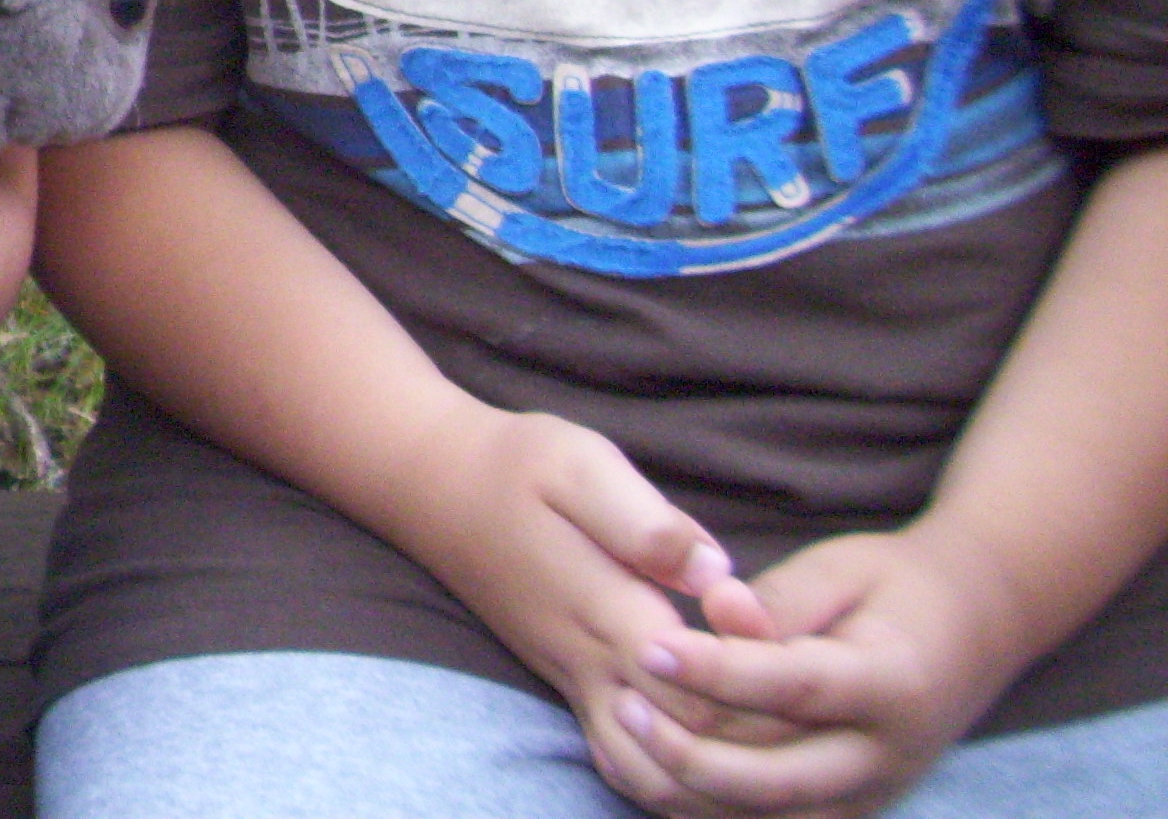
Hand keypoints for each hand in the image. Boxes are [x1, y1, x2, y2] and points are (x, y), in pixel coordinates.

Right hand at [393, 405, 772, 809]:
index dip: (758, 687)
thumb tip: (717, 574)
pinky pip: (623, 763)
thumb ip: (649, 524)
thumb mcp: (580, 464)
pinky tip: (716, 754)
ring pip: (650, 775)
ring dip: (713, 777)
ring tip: (771, 744)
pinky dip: (672, 778)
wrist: (432, 487)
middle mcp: (590, 663)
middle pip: (689, 746)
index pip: (701, 688)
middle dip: (755, 740)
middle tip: (809, 706)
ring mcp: (575, 683)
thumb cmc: (514, 466)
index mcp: (606, 609)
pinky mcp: (569, 686)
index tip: (790, 646)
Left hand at [613, 526, 1019, 816]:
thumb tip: (713, 612)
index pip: (795, 688)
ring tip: (624, 736)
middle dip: (690, 752)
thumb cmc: (891, 586)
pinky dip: (703, 810)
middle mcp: (885, 758)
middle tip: (624, 704)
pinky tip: (642, 770)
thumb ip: (774, 602)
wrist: (971, 629)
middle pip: (777, 781)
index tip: (649, 647)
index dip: (718, 673)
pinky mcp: (846, 813)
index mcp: (892, 686)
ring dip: (688, 791)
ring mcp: (869, 797)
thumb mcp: (839, 571)